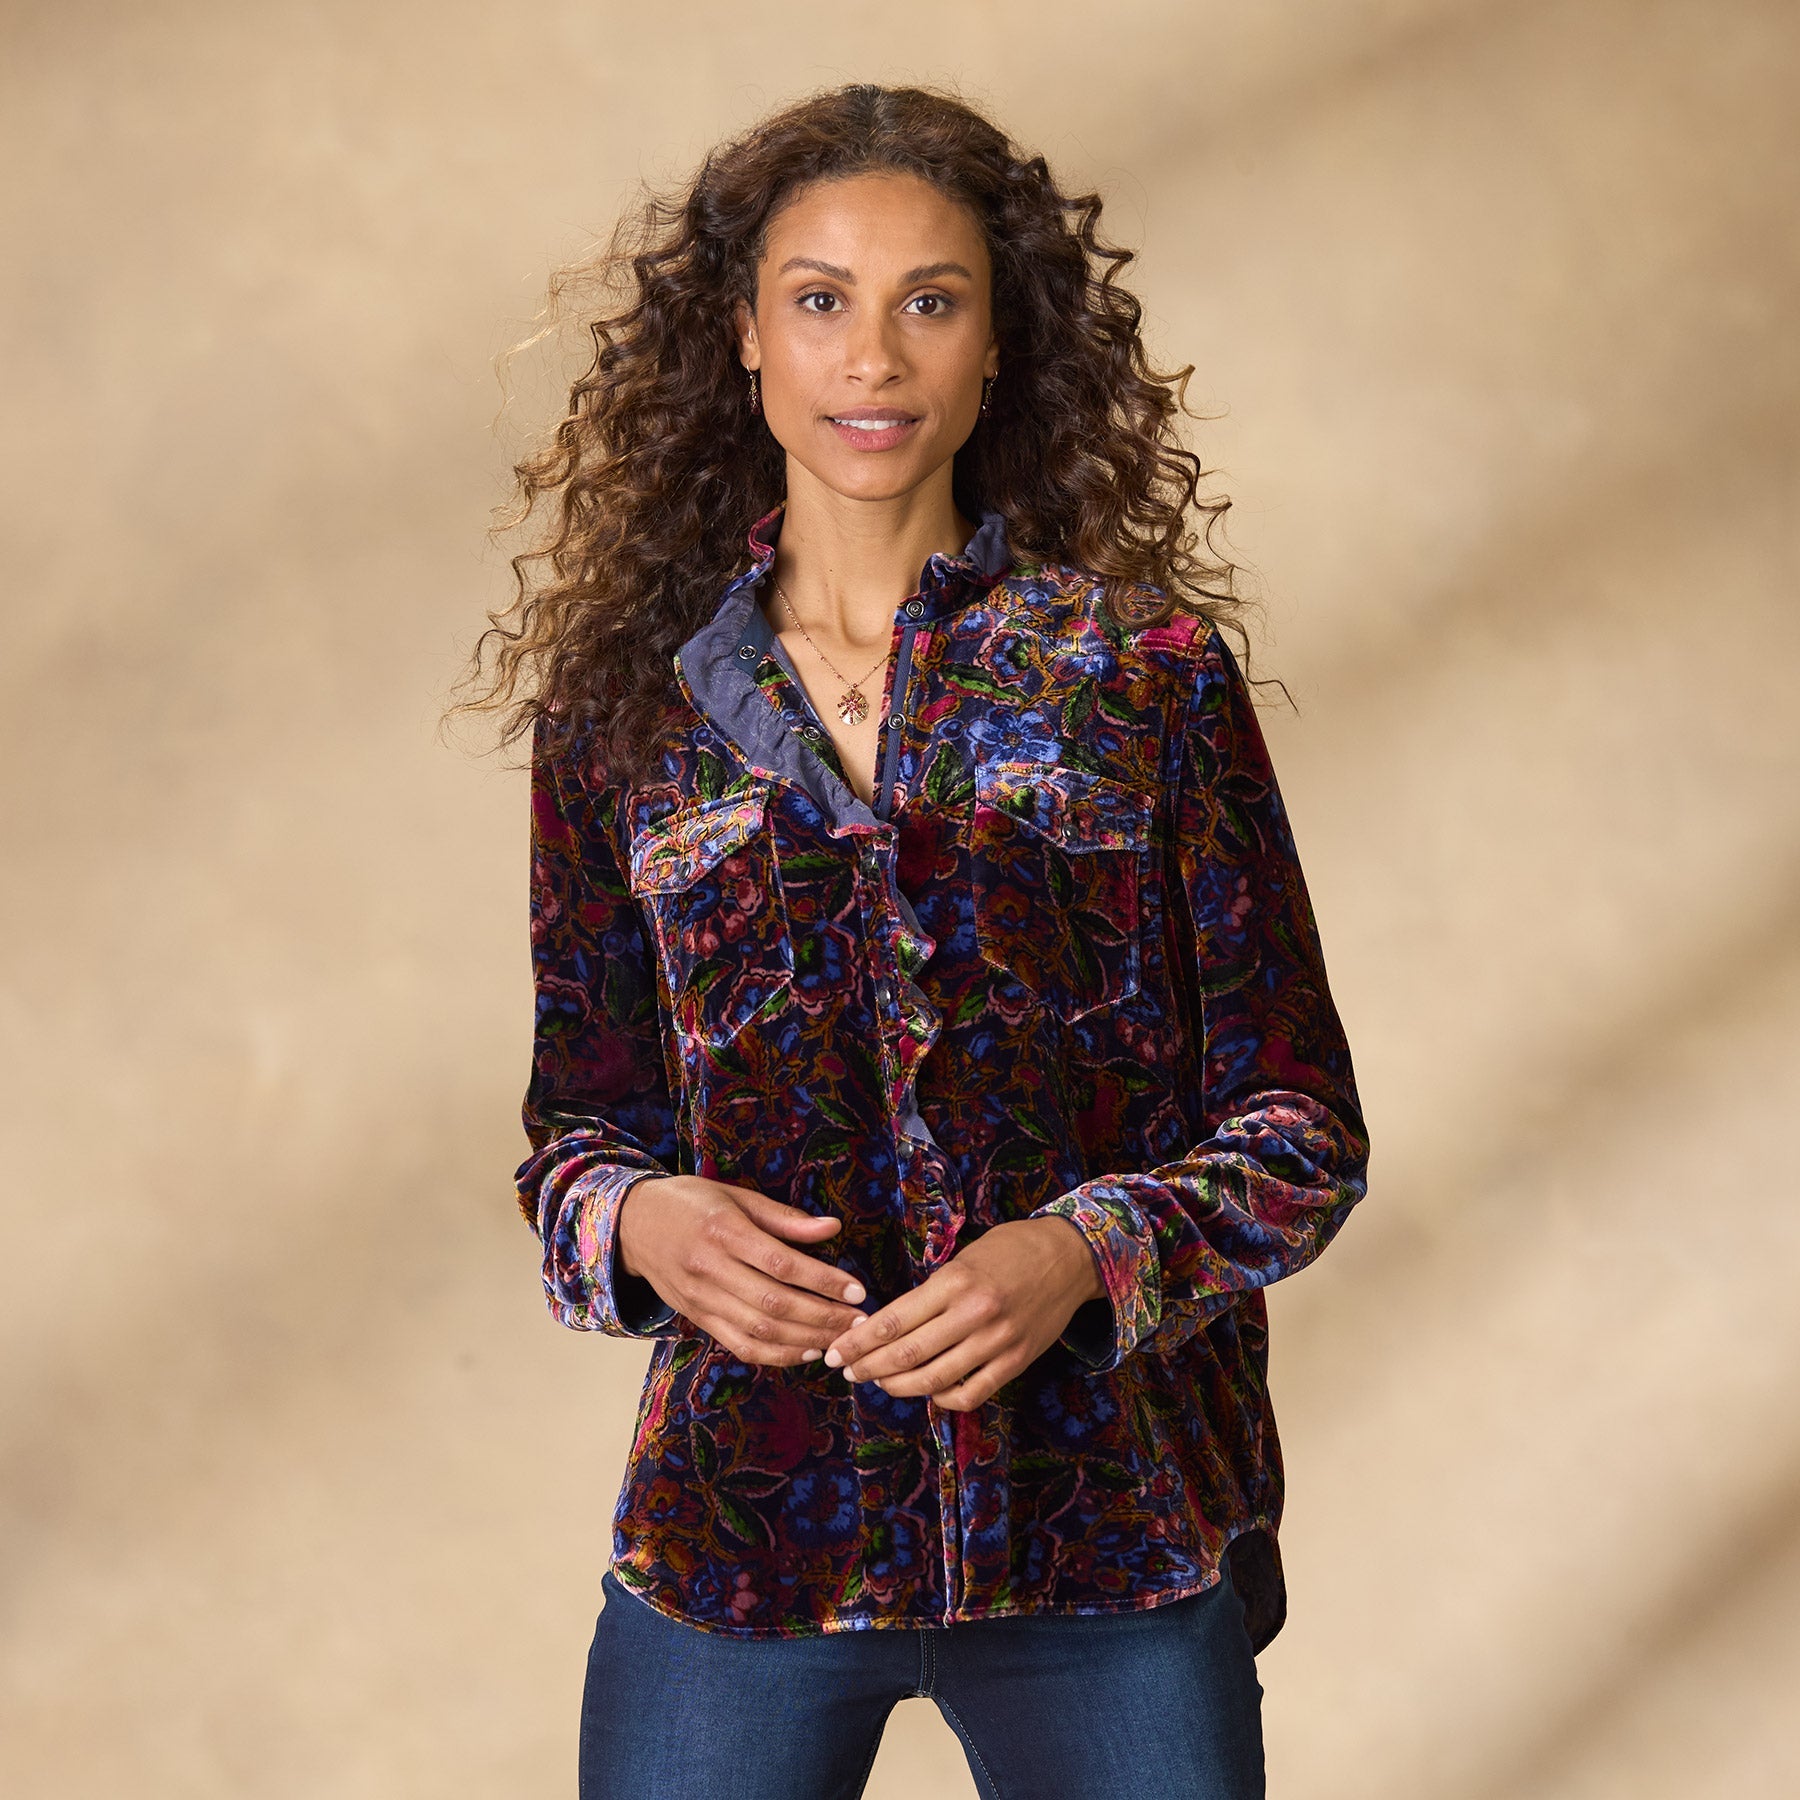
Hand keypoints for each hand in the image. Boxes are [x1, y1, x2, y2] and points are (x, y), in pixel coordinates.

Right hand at [617, 1176, 869, 1366]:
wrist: (632, 1224)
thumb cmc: (691, 1203)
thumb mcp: (737, 1196)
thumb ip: (784, 1218)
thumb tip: (833, 1228)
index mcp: (724, 1231)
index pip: (781, 1264)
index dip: (822, 1280)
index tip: (856, 1290)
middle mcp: (711, 1269)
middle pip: (775, 1304)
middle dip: (824, 1317)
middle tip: (860, 1322)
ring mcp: (702, 1299)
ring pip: (760, 1331)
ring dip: (807, 1340)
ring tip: (842, 1339)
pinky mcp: (698, 1318)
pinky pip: (740, 1346)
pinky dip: (777, 1355)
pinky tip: (806, 1351)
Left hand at [822, 1217, 1103, 1410]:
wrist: (1069, 1257)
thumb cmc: (1009, 1250)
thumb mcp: (963, 1258)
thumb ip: (930, 1293)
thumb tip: (887, 1325)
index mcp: (955, 1281)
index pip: (894, 1320)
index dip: (859, 1342)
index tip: (836, 1351)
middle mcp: (974, 1313)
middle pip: (907, 1354)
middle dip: (868, 1367)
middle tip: (847, 1371)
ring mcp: (997, 1342)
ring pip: (934, 1379)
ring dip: (898, 1386)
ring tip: (879, 1382)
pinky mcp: (1017, 1362)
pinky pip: (971, 1394)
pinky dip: (943, 1399)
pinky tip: (930, 1391)